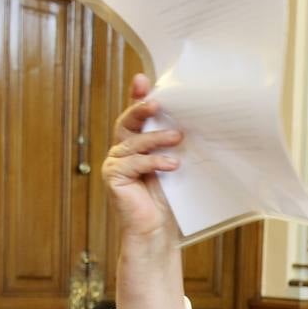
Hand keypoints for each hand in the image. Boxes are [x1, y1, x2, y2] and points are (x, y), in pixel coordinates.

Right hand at [103, 74, 184, 243]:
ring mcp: (114, 162)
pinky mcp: (113, 176)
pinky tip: (172, 164)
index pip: (135, 114)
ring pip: (135, 142)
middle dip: (141, 109)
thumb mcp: (174, 163)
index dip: (137, 95)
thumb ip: (174, 144)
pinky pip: (134, 163)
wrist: (156, 229)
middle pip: (128, 122)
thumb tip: (194, 121)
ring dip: (157, 138)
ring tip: (178, 138)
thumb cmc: (168, 198)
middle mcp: (121, 149)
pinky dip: (154, 161)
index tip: (143, 79)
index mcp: (135, 142)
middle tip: (157, 103)